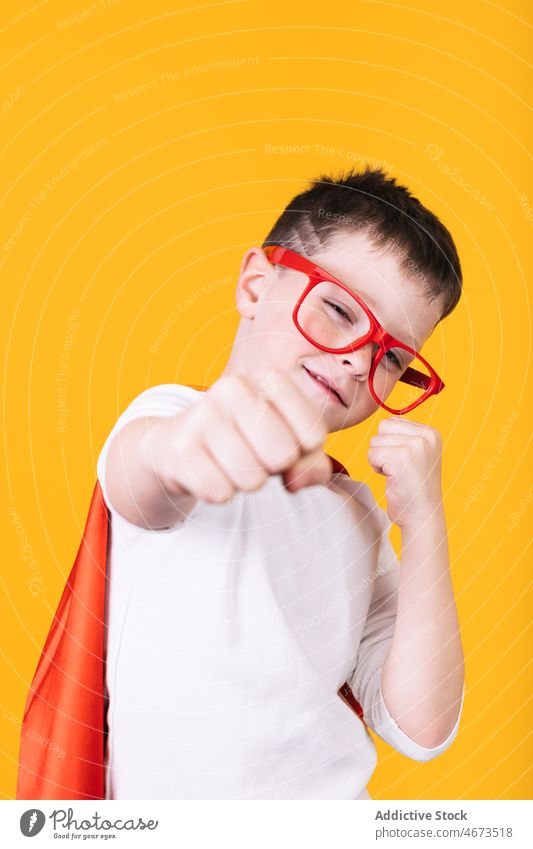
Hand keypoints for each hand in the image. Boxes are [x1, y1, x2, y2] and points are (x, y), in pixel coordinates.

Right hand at [154, 370, 331, 502]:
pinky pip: (221, 491)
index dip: (302, 453)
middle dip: (272, 469)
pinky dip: (220, 492)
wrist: (178, 445)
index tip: (282, 441)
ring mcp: (204, 414)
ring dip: (244, 482)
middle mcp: (235, 387)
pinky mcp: (181, 446)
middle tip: (253, 454)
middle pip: (284, 456)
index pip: (314, 436)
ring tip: (229, 461)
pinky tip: (209, 470)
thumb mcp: (289, 444)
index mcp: (269, 380)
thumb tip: (295, 482)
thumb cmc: (246, 441)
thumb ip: (312, 464)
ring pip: (252, 479)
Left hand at [367, 417, 443, 530]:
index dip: (390, 443)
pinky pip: (372, 454)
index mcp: (431, 433)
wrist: (422, 515)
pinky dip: (376, 467)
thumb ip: (404, 436)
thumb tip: (384, 422)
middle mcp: (426, 436)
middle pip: (382, 428)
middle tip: (398, 468)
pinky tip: (392, 478)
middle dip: (383, 449)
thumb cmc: (414, 488)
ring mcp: (415, 446)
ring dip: (379, 459)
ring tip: (396, 474)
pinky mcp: (401, 458)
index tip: (404, 462)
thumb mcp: (417, 455)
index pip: (392, 422)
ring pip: (375, 441)